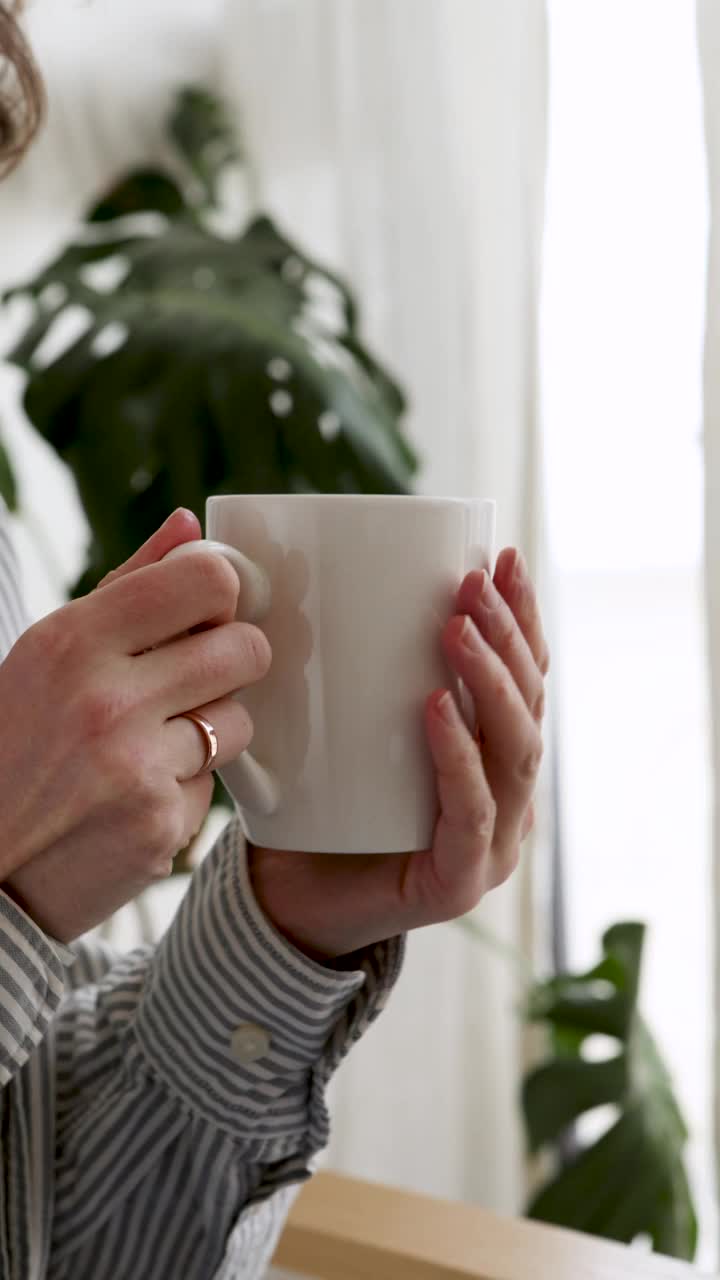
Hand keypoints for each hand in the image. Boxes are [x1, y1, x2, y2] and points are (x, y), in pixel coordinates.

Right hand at [2, 509, 270, 940]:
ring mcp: (136, 768)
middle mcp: (106, 701)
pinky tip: (135, 797)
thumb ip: (126, 586)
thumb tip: (190, 526)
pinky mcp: (162, 826)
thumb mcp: (46, 655)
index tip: (208, 613)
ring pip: (239, 720)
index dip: (221, 594)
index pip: (206, 580)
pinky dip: (184, 790)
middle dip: (232, 661)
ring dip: (210, 732)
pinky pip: (215, 786)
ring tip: (149, 747)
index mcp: (72, 641)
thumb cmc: (13, 746)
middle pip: (245, 648)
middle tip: (192, 680)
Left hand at [248, 548, 548, 961]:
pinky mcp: (458, 883)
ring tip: (457, 627)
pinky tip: (437, 707)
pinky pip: (470, 812)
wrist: (285, 905)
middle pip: (530, 706)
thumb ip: (358, 671)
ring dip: (491, 682)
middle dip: (509, 636)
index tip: (501, 557)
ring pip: (515, 752)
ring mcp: (493, 845)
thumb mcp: (346, 727)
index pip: (526, 679)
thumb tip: (320, 572)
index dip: (522, 619)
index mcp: (493, 760)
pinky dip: (457, 756)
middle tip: (472, 581)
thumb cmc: (316, 809)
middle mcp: (507, 800)